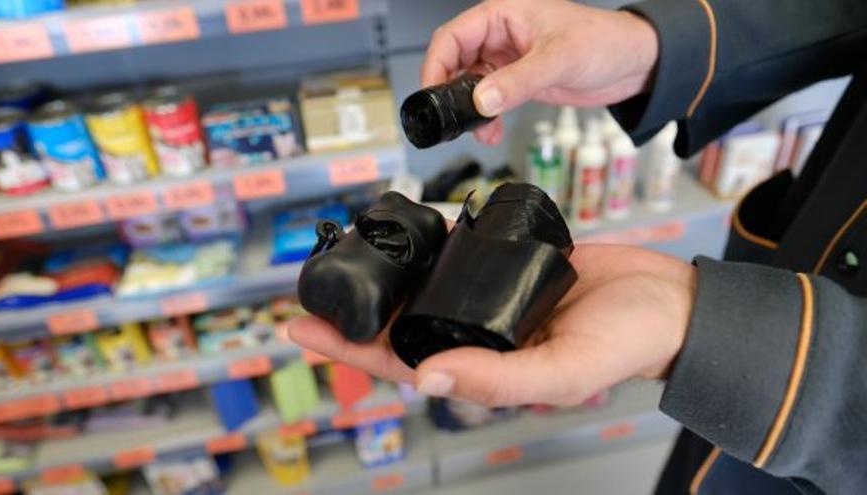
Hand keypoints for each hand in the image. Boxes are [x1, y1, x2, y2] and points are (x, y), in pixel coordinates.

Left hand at [289, 244, 695, 406]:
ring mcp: (492, 297)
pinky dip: (430, 248)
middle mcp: (480, 334)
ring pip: (426, 289)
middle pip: (401, 323)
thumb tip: (422, 378)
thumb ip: (494, 379)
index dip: (349, 350)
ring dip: (387, 277)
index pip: (399, 363)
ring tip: (346, 257)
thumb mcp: (561, 370)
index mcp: (483, 367)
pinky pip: (461, 256)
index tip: (302, 329)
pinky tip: (405, 236)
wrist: (668, 300)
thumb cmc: (626, 345)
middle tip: (308, 288)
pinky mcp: (510, 263)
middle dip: (356, 311)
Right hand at [422, 0, 658, 144]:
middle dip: (451, 93)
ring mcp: (508, 60)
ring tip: (480, 129)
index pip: (451, 37)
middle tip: (453, 118)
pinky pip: (490, 100)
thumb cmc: (605, 41)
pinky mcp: (519, 81)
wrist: (635, 63)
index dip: (436, 65)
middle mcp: (500, 36)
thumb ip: (518, 81)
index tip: (432, 94)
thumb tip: (483, 100)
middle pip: (455, 62)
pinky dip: (486, 118)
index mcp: (503, 15)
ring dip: (470, 111)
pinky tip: (492, 130)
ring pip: (470, 85)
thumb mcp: (559, 59)